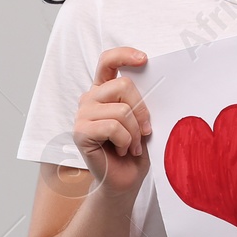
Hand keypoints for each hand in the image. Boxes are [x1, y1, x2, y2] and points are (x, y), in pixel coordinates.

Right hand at [71, 47, 153, 197]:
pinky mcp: (80, 132)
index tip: (144, 59)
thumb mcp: (142, 119)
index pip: (108, 61)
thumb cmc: (135, 149)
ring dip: (134, 131)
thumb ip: (141, 100)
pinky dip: (126, 141)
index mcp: (104, 90)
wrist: (125, 180)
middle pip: (124, 85)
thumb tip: (156, 83)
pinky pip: (113, 127)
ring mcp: (82, 114)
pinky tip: (123, 150)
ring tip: (132, 144)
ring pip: (121, 110)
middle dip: (143, 110)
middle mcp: (90, 98)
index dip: (124, 55)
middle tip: (145, 131)